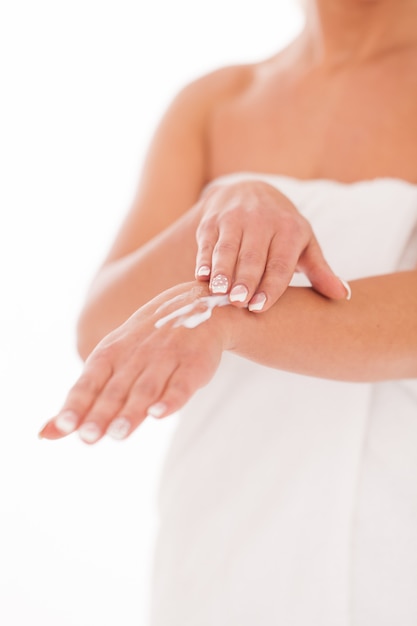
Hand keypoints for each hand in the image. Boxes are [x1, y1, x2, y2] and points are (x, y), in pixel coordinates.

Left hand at [38, 283, 226, 443]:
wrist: (195, 304)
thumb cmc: (143, 345)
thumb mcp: (109, 363)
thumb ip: (81, 400)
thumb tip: (45, 434)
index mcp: (110, 354)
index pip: (89, 382)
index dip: (77, 404)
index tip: (64, 426)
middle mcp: (135, 356)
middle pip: (116, 390)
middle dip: (101, 414)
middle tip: (88, 437)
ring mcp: (166, 359)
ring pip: (146, 389)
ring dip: (132, 411)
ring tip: (118, 434)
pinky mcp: (194, 365)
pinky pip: (181, 384)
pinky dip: (171, 399)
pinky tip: (159, 414)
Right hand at [194, 180, 348, 310]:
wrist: (250, 191)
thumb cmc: (282, 229)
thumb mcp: (304, 244)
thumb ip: (320, 271)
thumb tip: (343, 296)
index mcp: (290, 229)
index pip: (280, 263)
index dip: (270, 286)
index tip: (260, 308)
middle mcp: (262, 220)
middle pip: (253, 257)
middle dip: (245, 279)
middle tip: (239, 302)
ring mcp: (235, 218)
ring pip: (228, 248)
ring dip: (222, 270)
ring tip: (218, 292)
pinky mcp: (212, 220)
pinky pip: (208, 242)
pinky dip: (204, 259)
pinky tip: (201, 277)